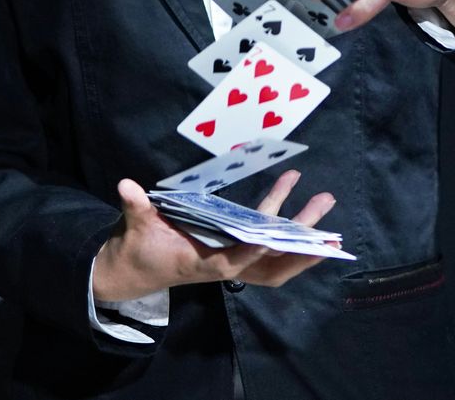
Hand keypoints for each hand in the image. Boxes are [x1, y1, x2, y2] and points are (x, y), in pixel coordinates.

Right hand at [93, 171, 339, 301]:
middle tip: (329, 235)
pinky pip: (268, 236)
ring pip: (277, 253)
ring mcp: (234, 256)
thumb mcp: (135, 228)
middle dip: (300, 252)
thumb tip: (125, 185)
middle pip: (272, 266)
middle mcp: (226, 264)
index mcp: (203, 264)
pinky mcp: (234, 244)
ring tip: (325, 202)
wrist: (136, 270)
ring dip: (302, 233)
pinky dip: (284, 218)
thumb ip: (135, 207)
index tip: (269, 241)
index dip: (250, 254)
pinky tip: (295, 186)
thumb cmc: (138, 249)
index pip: (232, 262)